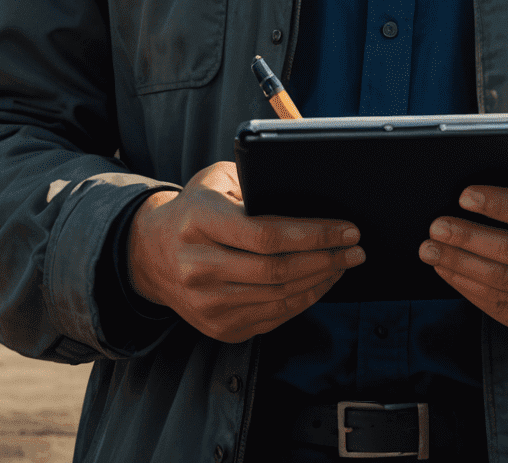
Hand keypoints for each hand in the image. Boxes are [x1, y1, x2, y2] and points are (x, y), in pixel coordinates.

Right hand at [126, 160, 363, 342]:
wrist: (151, 255)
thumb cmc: (196, 208)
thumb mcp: (216, 180)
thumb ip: (256, 182)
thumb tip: (310, 192)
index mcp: (198, 221)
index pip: (265, 234)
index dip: (313, 234)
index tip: (346, 228)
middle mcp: (198, 266)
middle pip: (277, 270)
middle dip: (326, 258)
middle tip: (356, 248)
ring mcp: (206, 304)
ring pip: (278, 297)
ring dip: (321, 280)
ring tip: (345, 263)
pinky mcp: (218, 327)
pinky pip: (272, 317)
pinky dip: (304, 299)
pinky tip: (322, 281)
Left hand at [417, 168, 507, 348]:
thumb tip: (493, 169)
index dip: (501, 204)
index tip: (464, 195)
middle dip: (470, 238)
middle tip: (436, 225)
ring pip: (507, 287)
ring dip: (461, 267)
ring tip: (432, 249)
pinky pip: (506, 312)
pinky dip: (471, 291)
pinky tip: (451, 272)